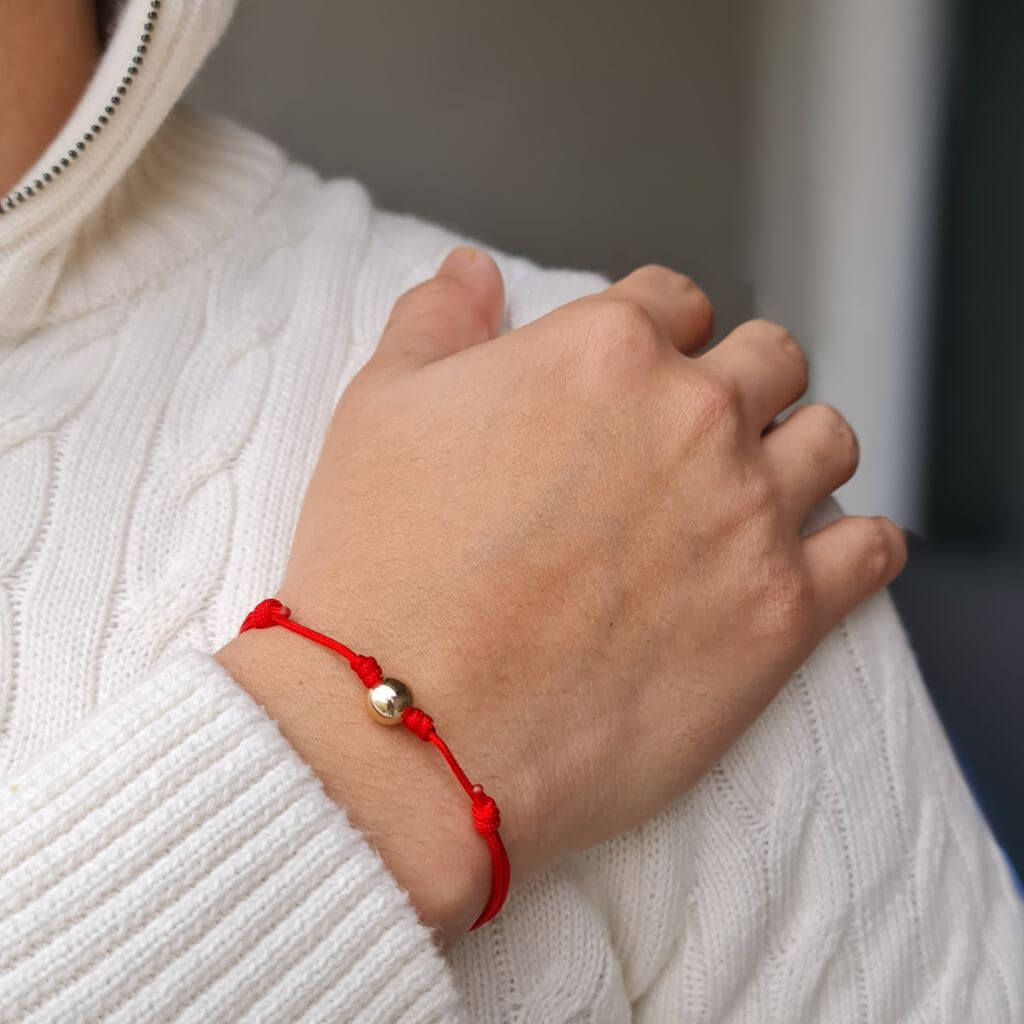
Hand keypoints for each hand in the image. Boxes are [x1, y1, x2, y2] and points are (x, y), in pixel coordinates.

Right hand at [217, 248, 905, 942]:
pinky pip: (872, 551)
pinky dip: (853, 546)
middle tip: (694, 437)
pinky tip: (812, 559)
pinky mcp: (782, 617)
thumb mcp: (378, 411)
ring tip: (752, 494)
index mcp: (603, 352)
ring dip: (797, 453)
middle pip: (769, 360)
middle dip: (737, 382)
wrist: (407, 727)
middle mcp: (693, 417)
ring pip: (829, 442)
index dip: (659, 331)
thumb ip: (438, 321)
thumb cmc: (382, 568)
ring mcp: (748, 515)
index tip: (644, 373)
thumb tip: (471, 270)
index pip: (673, 300)